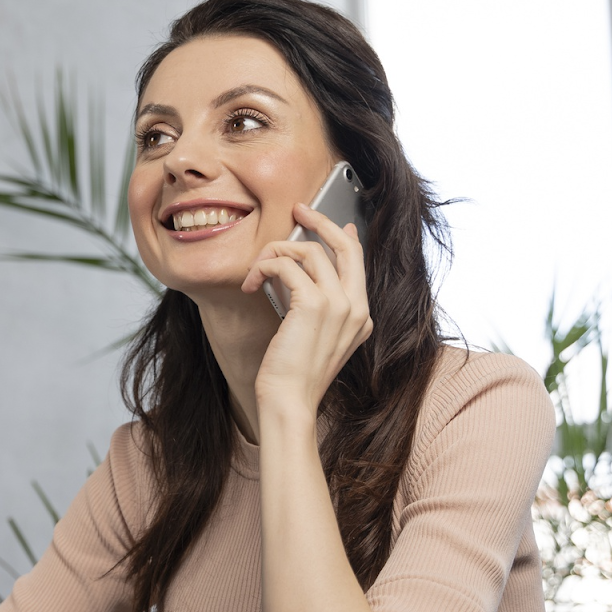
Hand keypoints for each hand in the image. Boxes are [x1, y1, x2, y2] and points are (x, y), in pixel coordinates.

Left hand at [240, 204, 372, 412]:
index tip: (323, 222)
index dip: (340, 235)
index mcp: (361, 317)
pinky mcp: (314, 304)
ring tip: (255, 273)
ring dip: (275, 254)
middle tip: (298, 209)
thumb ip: (313, 305)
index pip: (357, 261)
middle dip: (319, 221)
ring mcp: (339, 305)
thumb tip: (299, 270)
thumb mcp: (311, 337)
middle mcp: (356, 308)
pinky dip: (263, 267)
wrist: (289, 401)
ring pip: (309, 252)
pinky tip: (251, 283)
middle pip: (345, 245)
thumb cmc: (293, 375)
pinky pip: (286, 265)